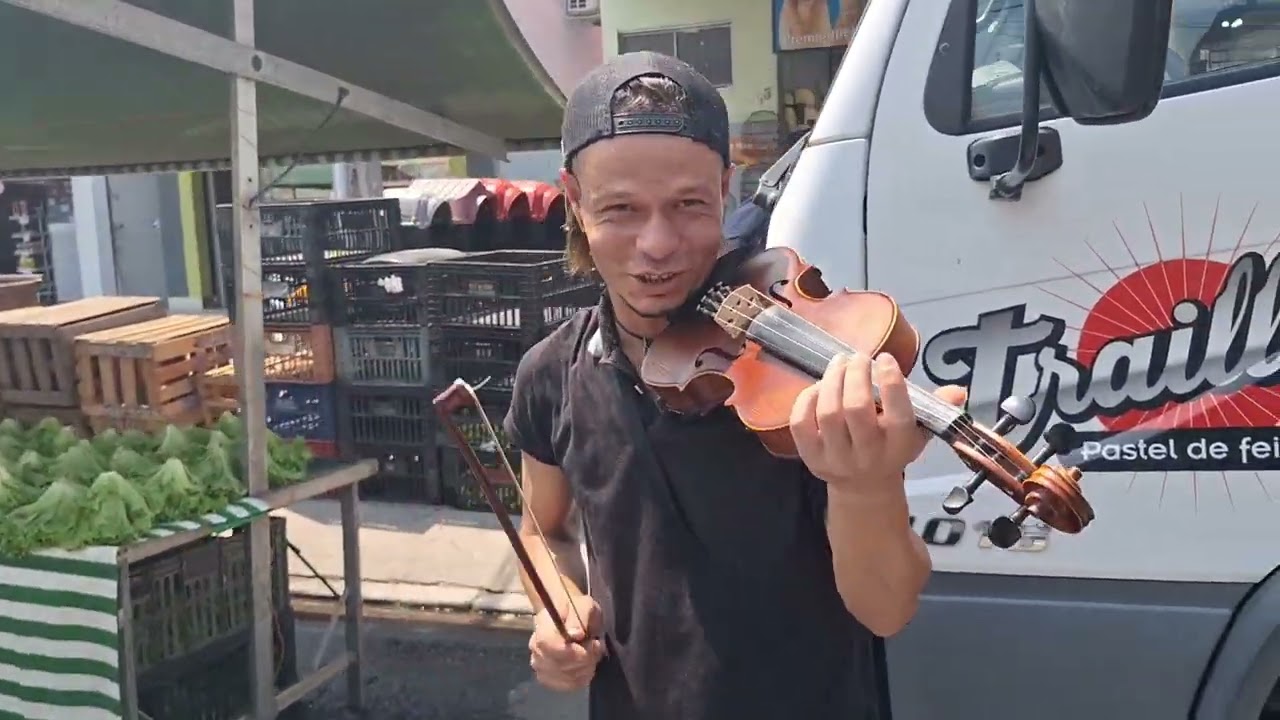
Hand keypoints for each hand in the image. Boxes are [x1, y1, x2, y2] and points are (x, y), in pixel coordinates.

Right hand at [529, 594, 605, 691]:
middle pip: (562, 667)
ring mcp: (539, 665)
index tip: (592, 643)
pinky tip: (583, 666)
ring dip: (585, 669)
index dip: (576, 652)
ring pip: (566, 679)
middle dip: (586, 660)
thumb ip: (580, 617)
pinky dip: (579, 678)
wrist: (562, 614)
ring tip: (589, 654)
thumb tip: (575, 634)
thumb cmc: (575, 608)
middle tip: (595, 646)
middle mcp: (536, 649)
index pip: (554, 648)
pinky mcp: (546, 677)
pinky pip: (565, 686)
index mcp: (543, 628)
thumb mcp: (584, 605)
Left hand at [789, 353, 966, 494]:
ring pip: (828, 413)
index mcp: (899, 447)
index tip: (885, 359)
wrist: (864, 487)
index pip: (898, 416)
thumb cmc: (892, 447)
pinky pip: (801, 423)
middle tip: (858, 357)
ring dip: (832, 380)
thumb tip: (958, 391)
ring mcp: (836, 459)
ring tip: (839, 363)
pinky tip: (819, 386)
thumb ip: (936, 408)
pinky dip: (807, 398)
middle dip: (856, 375)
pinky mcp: (810, 458)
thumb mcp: (919, 432)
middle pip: (856, 409)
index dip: (891, 383)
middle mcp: (868, 455)